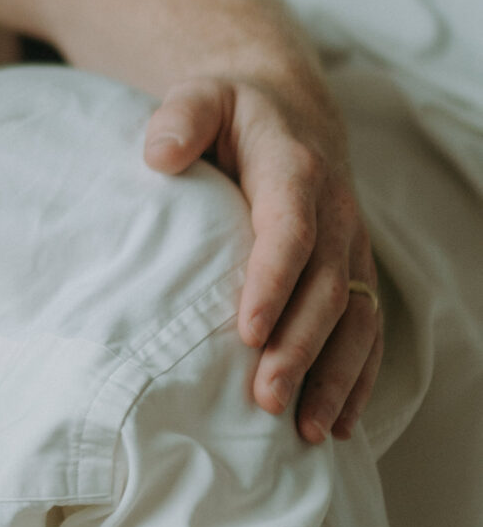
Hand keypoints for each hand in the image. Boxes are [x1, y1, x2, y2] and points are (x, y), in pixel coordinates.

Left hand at [144, 75, 380, 441]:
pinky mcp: (354, 274)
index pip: (290, 232)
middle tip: (265, 398)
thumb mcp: (200, 96)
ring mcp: (350, 249)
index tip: (246, 331)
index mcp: (296, 173)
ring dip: (334, 377)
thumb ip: (180, 119)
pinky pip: (367, 332)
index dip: (273, 282)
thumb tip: (160, 155)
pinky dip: (357, 380)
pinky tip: (336, 425)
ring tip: (305, 429)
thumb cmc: (230, 111)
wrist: (288, 110)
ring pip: (355, 320)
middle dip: (300, 348)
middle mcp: (336, 215)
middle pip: (326, 289)